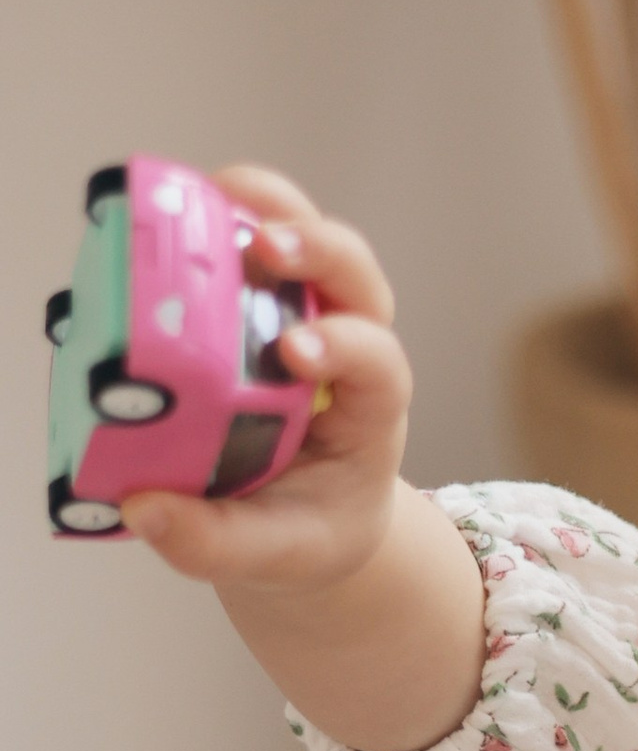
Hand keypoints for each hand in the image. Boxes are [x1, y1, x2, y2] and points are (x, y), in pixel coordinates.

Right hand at [119, 167, 409, 596]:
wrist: (303, 514)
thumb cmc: (303, 527)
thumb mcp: (276, 555)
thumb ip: (218, 543)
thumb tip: (144, 510)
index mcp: (370, 409)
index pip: (380, 362)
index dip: (345, 346)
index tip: (294, 354)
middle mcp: (347, 344)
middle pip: (356, 273)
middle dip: (317, 249)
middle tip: (266, 247)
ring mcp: (303, 309)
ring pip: (304, 232)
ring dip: (262, 206)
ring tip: (207, 195)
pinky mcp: (255, 297)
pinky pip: (242, 238)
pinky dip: (212, 215)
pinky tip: (162, 212)